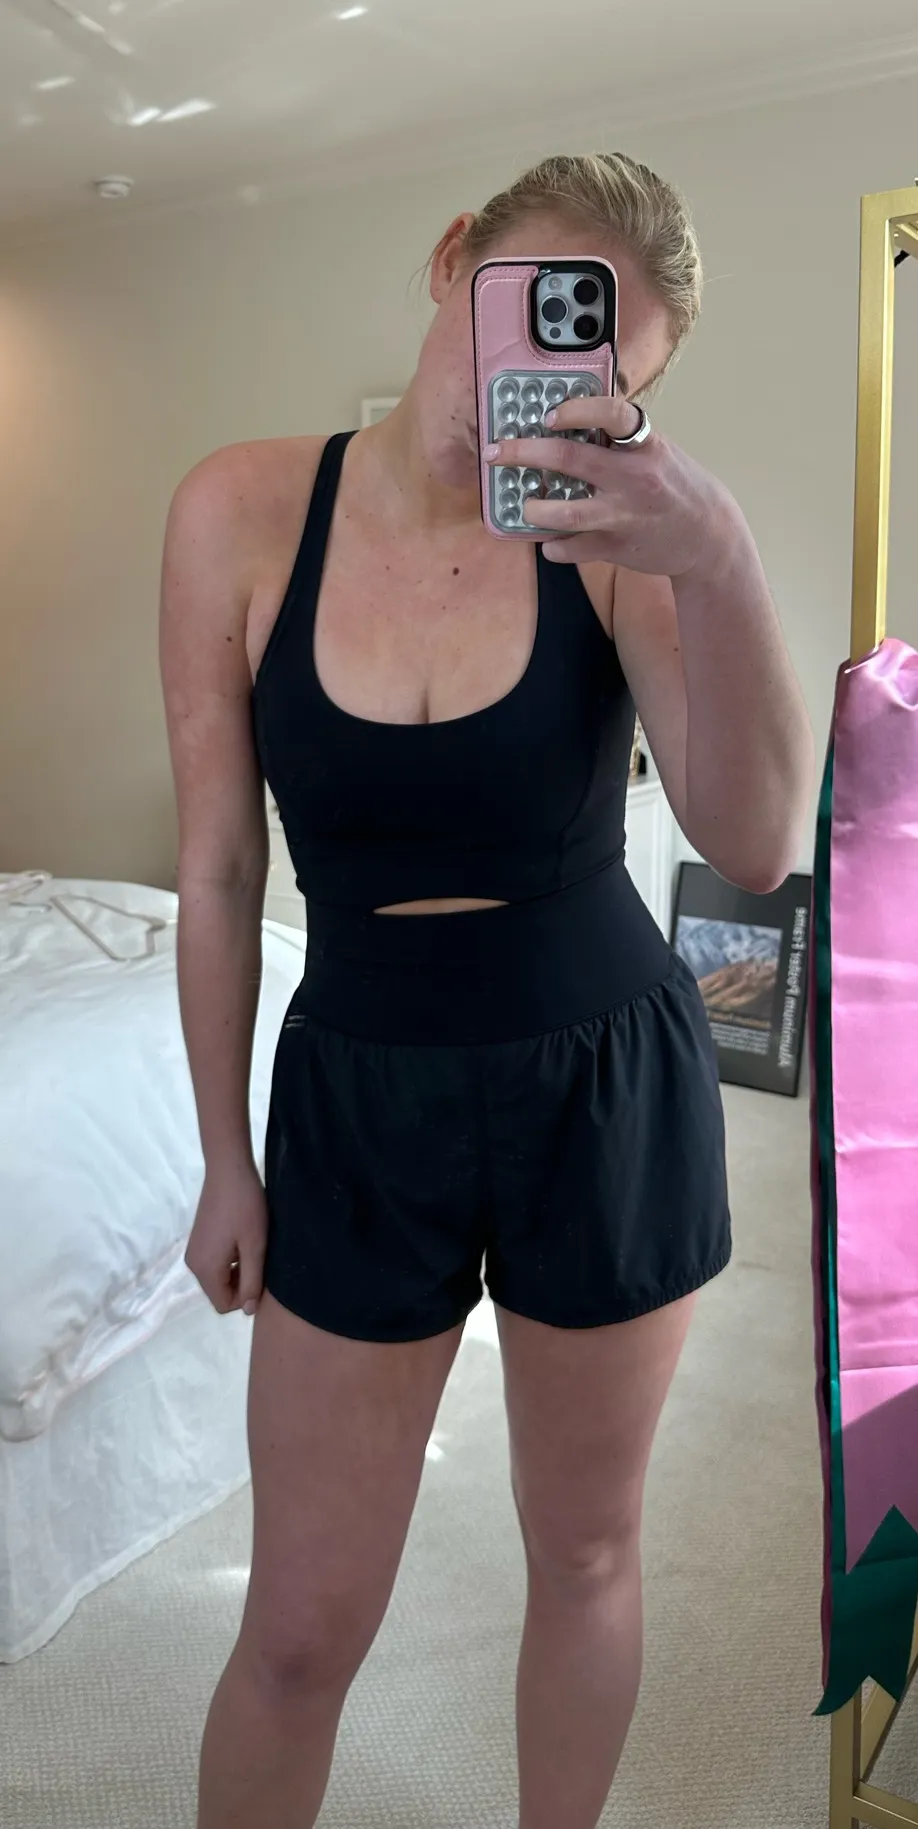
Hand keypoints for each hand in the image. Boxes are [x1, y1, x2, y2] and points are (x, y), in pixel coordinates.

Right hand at [185, 1161, 267, 1316]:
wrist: (228, 1170)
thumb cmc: (245, 1207)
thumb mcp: (254, 1246)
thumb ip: (252, 1281)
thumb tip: (248, 1311)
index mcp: (205, 1269)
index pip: (223, 1305)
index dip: (245, 1298)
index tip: (261, 1275)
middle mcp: (193, 1264)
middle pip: (218, 1293)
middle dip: (241, 1284)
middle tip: (259, 1260)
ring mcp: (193, 1251)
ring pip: (217, 1278)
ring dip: (237, 1271)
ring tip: (252, 1247)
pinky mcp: (197, 1240)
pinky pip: (214, 1264)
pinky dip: (229, 1260)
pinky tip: (242, 1240)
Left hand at [485, 394, 736, 576]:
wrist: (708, 537)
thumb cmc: (673, 485)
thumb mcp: (656, 449)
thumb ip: (619, 437)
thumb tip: (567, 420)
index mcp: (646, 444)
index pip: (611, 413)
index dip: (574, 409)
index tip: (548, 415)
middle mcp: (634, 477)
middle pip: (569, 458)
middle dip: (524, 451)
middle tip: (497, 452)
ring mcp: (624, 515)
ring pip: (566, 513)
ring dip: (534, 510)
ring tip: (524, 506)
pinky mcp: (617, 549)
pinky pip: (571, 549)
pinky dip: (553, 546)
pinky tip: (550, 541)